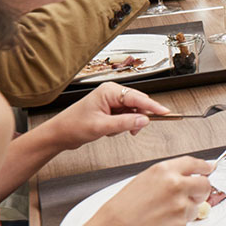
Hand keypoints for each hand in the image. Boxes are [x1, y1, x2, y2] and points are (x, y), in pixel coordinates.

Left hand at [43, 82, 170, 150]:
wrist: (59, 135)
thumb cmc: (73, 126)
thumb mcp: (101, 126)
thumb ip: (125, 123)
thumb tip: (144, 120)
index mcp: (109, 91)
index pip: (138, 98)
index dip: (153, 107)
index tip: (166, 112)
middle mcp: (111, 93)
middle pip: (137, 104)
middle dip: (136, 118)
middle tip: (133, 130)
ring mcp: (111, 101)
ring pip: (132, 112)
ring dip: (126, 124)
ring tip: (111, 130)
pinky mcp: (110, 110)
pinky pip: (125, 117)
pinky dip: (122, 126)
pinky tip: (110, 130)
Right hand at [84, 157, 211, 225]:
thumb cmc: (124, 205)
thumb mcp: (146, 179)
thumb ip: (170, 174)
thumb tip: (189, 174)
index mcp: (165, 170)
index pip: (195, 163)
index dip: (205, 166)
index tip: (209, 168)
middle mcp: (175, 185)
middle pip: (205, 184)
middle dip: (201, 189)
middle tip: (194, 193)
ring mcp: (180, 205)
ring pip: (197, 205)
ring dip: (187, 208)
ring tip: (166, 210)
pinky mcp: (180, 222)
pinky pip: (187, 220)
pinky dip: (179, 221)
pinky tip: (163, 218)